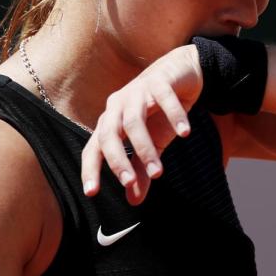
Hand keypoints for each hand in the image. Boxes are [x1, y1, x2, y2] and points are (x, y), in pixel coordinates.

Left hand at [81, 44, 201, 204]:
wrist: (181, 74)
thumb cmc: (160, 113)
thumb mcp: (152, 144)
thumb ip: (141, 170)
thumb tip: (134, 200)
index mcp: (110, 122)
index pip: (94, 148)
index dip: (90, 169)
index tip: (91, 193)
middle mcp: (117, 106)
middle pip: (109, 134)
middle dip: (118, 160)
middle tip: (129, 183)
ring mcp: (137, 91)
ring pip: (134, 120)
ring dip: (145, 147)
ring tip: (159, 172)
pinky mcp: (159, 81)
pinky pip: (165, 99)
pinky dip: (175, 116)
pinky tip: (185, 134)